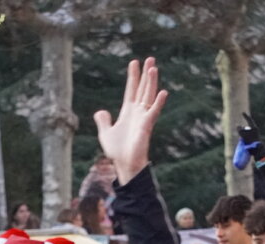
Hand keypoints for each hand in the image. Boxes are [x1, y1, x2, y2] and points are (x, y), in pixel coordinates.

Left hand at [93, 58, 167, 185]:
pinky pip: (154, 112)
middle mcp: (137, 112)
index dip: (133, 76)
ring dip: (151, 82)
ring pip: (148, 96)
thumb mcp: (106, 134)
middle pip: (142, 88)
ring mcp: (143, 118)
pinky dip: (158, 102)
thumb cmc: (117, 151)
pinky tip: (163, 92)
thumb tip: (100, 112)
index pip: (131, 89)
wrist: (125, 164)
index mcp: (128, 112)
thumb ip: (103, 121)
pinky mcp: (147, 126)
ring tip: (153, 68)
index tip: (134, 62)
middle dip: (145, 74)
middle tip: (149, 58)